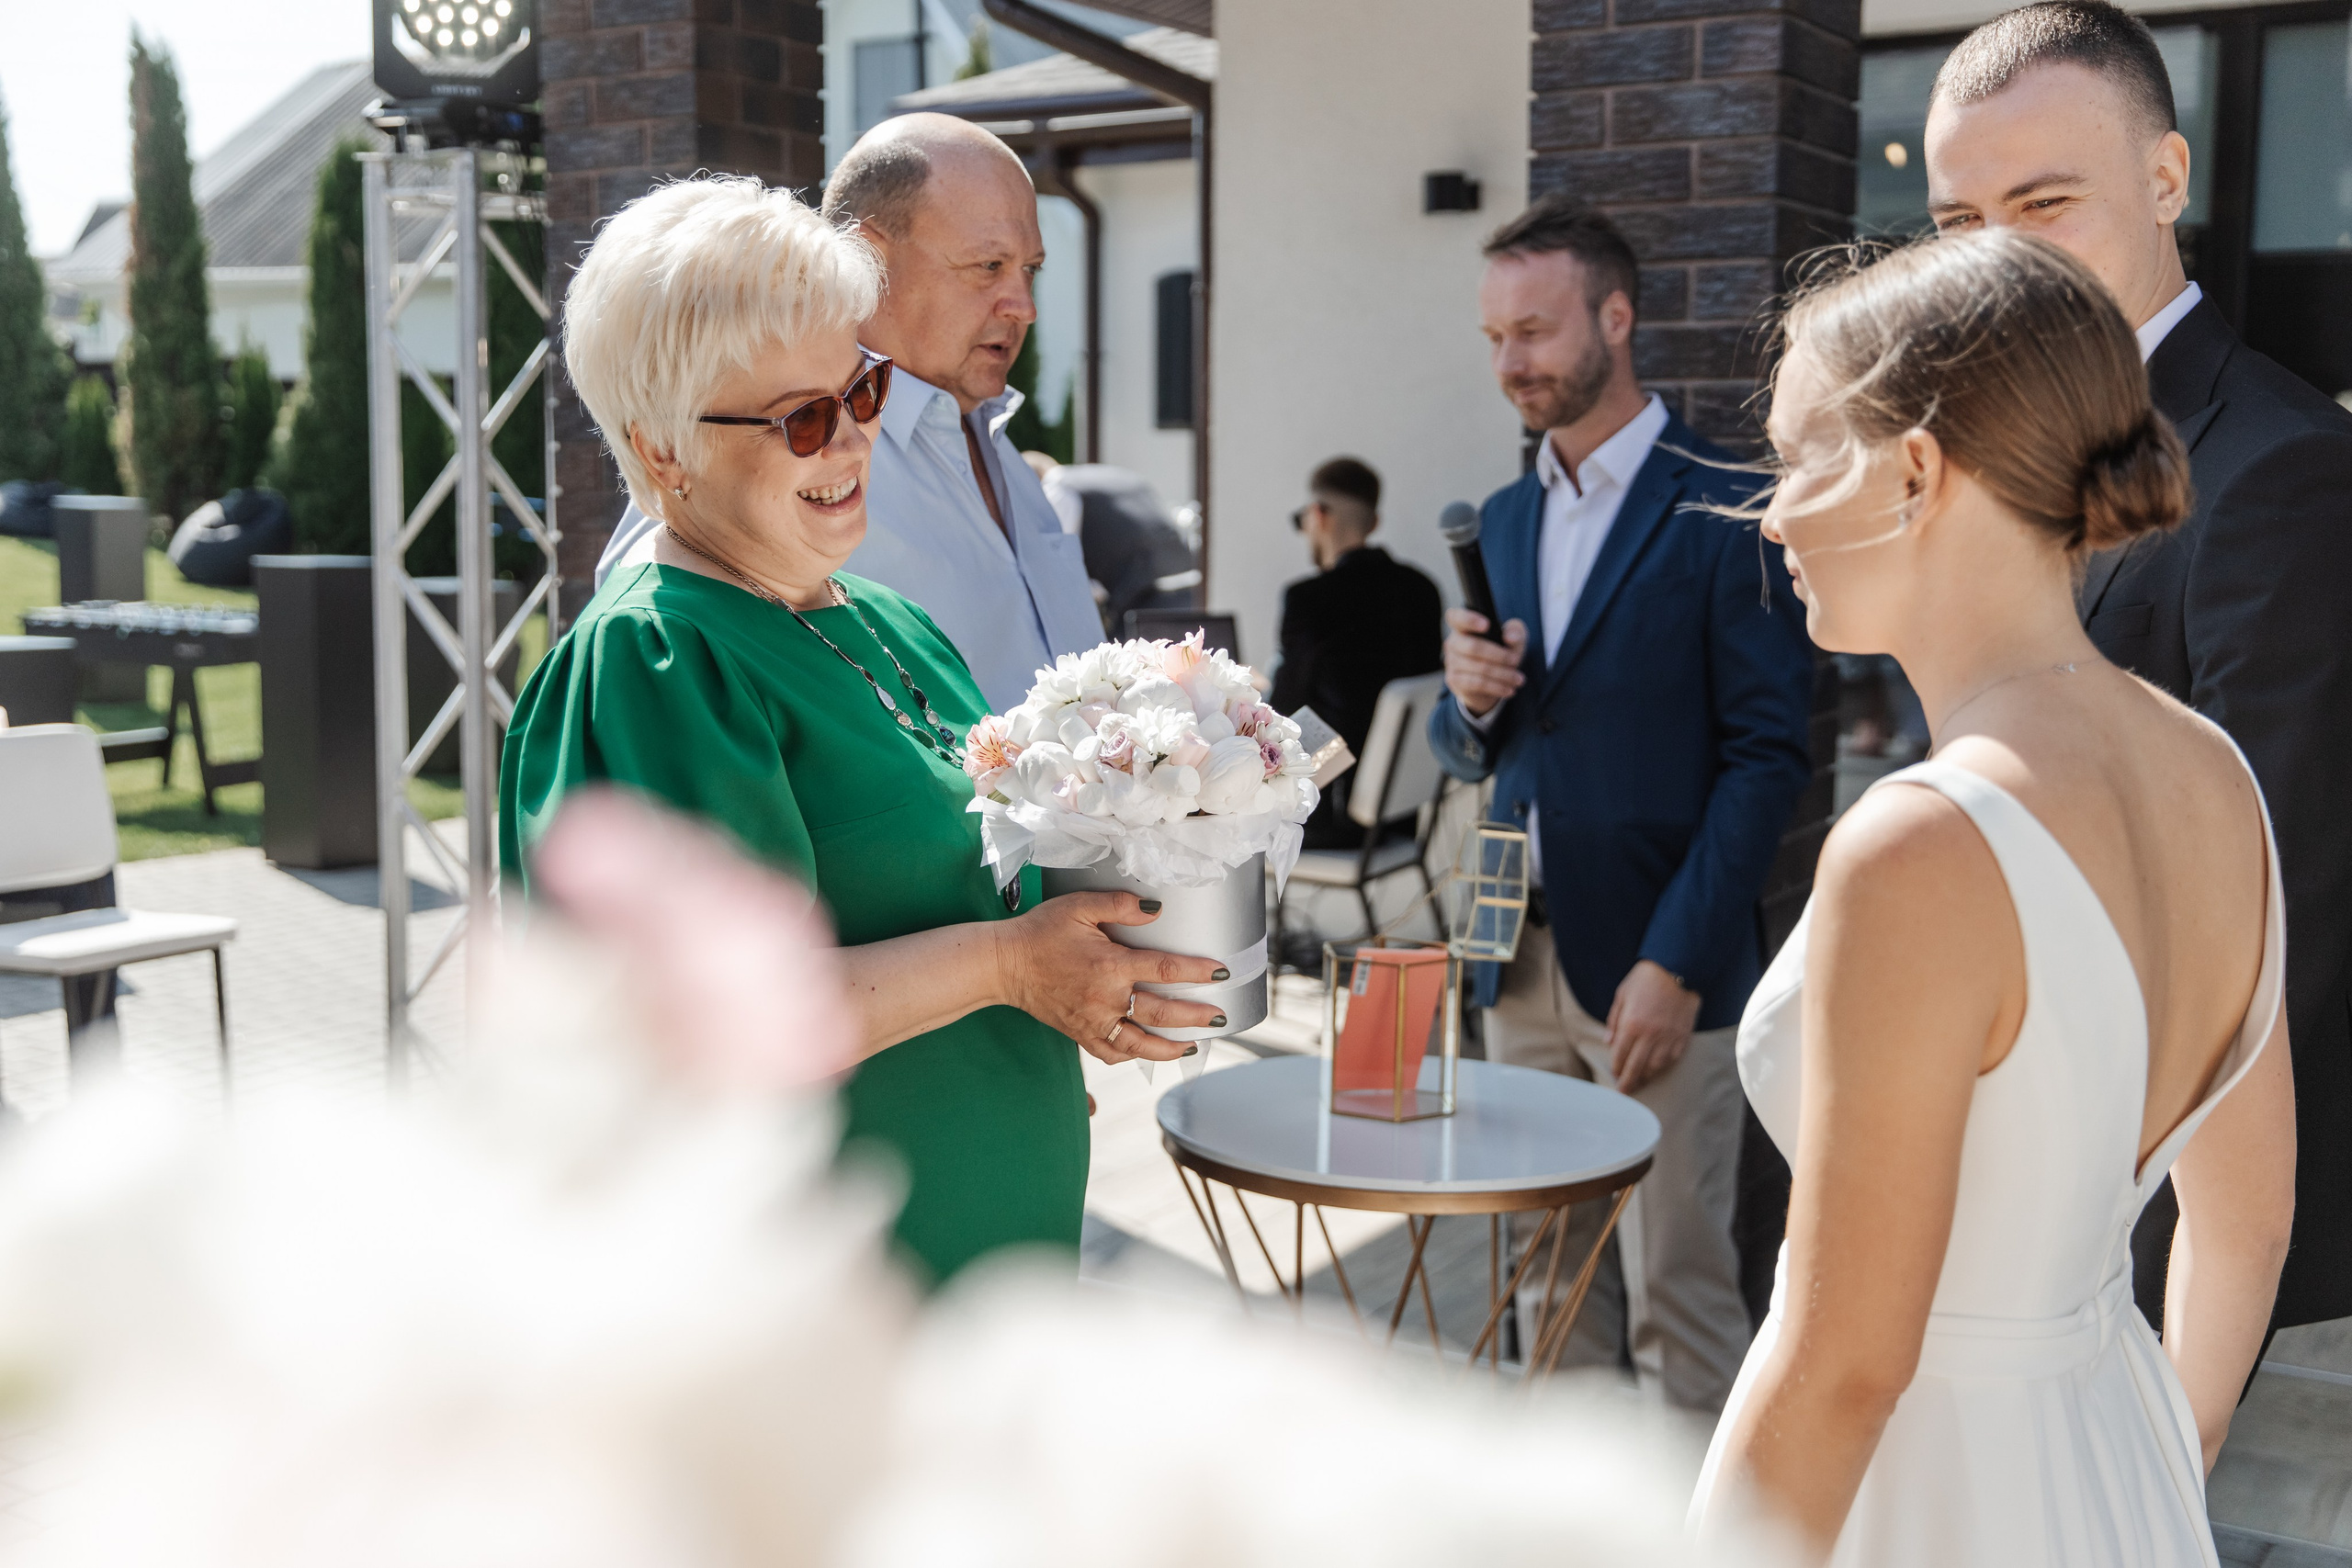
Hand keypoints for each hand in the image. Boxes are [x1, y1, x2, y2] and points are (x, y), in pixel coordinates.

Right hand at [995, 892, 1227, 1064]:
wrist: (1003, 965)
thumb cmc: (1040, 932)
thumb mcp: (1079, 906)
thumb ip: (1120, 905)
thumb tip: (1156, 910)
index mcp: (1109, 965)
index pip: (1165, 970)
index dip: (1197, 972)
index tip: (1220, 973)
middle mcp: (1105, 999)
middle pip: (1161, 1014)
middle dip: (1196, 1017)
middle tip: (1221, 1016)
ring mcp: (1092, 1022)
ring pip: (1140, 1043)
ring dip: (1171, 1047)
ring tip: (1194, 1045)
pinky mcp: (1079, 1034)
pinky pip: (1112, 1053)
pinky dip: (1134, 1056)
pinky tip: (1148, 1051)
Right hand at [1442, 608, 1527, 717]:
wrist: (1490, 682)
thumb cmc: (1500, 652)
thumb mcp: (1513, 639)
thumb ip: (1516, 632)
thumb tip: (1510, 637)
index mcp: (1464, 627)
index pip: (1456, 617)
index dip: (1469, 619)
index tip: (1487, 625)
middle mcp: (1453, 642)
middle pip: (1473, 647)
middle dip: (1499, 655)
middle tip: (1516, 660)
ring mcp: (1451, 661)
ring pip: (1478, 667)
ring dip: (1502, 674)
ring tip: (1519, 679)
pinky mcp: (1454, 680)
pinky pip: (1476, 683)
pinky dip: (1496, 687)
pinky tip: (1509, 689)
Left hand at [1607, 960, 1700, 1094]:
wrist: (1677, 968)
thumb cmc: (1645, 979)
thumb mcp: (1622, 995)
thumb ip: (1614, 1021)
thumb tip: (1609, 1042)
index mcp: (1632, 1024)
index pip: (1621, 1055)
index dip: (1616, 1067)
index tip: (1614, 1074)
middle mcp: (1650, 1035)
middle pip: (1637, 1066)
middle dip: (1629, 1081)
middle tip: (1624, 1092)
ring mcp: (1668, 1036)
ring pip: (1655, 1066)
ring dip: (1646, 1077)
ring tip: (1640, 1083)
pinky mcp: (1682, 1035)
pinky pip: (1672, 1057)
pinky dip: (1663, 1066)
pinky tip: (1657, 1070)